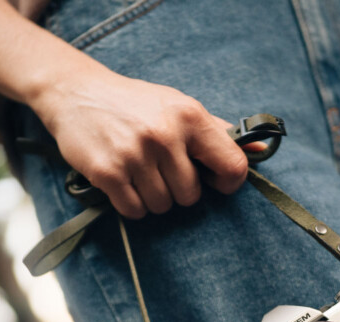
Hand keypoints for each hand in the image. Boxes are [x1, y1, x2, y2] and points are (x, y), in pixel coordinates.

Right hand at [33, 66, 256, 218]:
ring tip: (139, 173)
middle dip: (178, 190)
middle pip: (190, 196)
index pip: (231, 167)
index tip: (214, 182)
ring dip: (153, 198)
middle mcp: (164, 134)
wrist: (78, 93)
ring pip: (162, 206)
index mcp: (190, 116)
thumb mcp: (180, 107)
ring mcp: (134, 154)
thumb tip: (261, 151)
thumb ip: (219, 132)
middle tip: (161, 171)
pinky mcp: (108, 172)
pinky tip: (123, 182)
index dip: (227, 184)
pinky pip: (134, 210)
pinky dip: (131, 204)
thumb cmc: (137, 105)